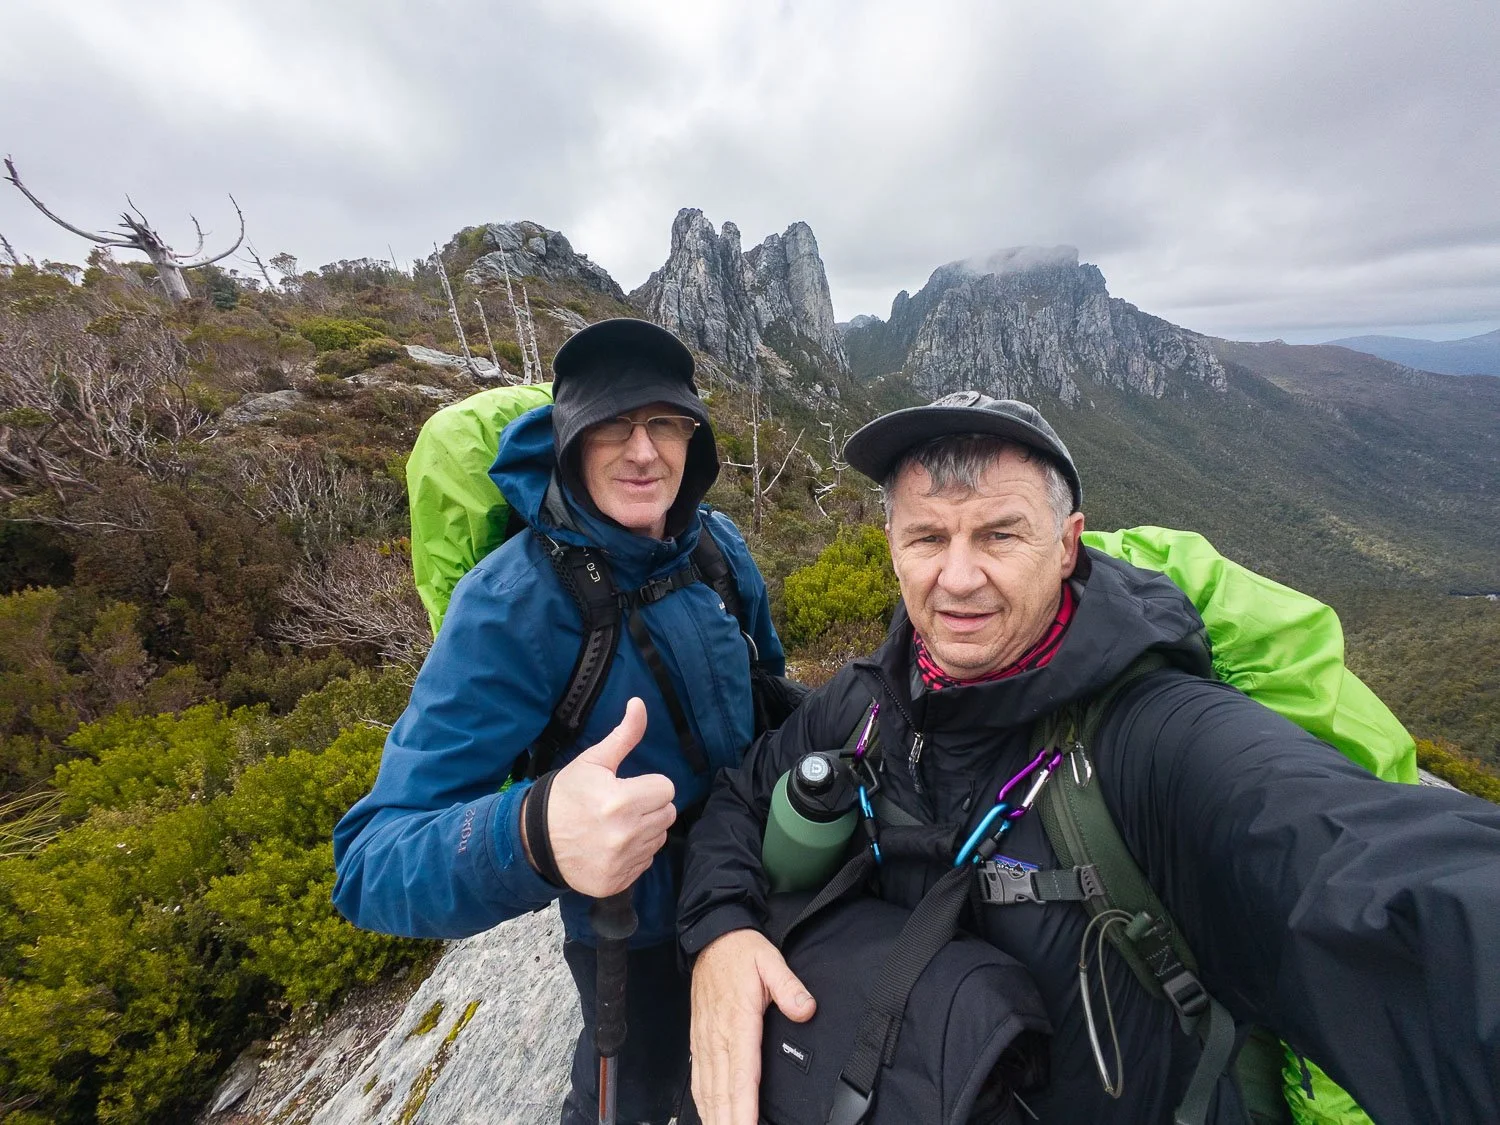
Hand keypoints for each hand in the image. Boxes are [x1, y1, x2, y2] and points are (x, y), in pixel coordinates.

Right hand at [542, 697, 676, 896]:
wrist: (535, 839)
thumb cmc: (567, 795)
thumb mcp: (593, 762)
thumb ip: (624, 735)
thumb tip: (640, 703)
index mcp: (621, 800)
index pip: (667, 789)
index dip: (649, 785)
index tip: (629, 787)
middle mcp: (625, 834)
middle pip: (668, 814)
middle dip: (650, 806)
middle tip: (623, 805)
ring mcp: (622, 862)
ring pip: (659, 838)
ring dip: (645, 830)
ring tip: (616, 825)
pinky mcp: (618, 882)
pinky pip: (646, 861)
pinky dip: (634, 853)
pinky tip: (612, 845)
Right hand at [691, 928, 815, 1124]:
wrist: (712, 937)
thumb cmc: (742, 951)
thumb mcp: (770, 960)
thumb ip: (789, 986)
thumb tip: (806, 1009)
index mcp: (738, 1021)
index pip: (743, 1075)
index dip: (745, 1108)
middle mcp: (718, 1036)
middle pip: (722, 1092)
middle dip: (729, 1121)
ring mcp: (706, 1039)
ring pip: (708, 1089)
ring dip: (715, 1117)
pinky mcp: (699, 1039)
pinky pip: (699, 1078)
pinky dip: (703, 1102)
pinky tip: (710, 1115)